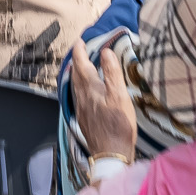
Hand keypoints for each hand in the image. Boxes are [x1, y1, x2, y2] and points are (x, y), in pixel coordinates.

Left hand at [69, 45, 137, 163]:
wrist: (110, 154)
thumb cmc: (118, 125)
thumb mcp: (120, 96)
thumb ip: (112, 73)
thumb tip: (105, 52)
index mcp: (90, 89)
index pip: (82, 64)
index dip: (80, 51)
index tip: (80, 40)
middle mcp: (82, 97)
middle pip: (76, 74)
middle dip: (77, 60)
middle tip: (81, 50)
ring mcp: (82, 109)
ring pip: (76, 86)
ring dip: (78, 74)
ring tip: (81, 67)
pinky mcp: (84, 119)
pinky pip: (79, 96)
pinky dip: (81, 87)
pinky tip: (86, 91)